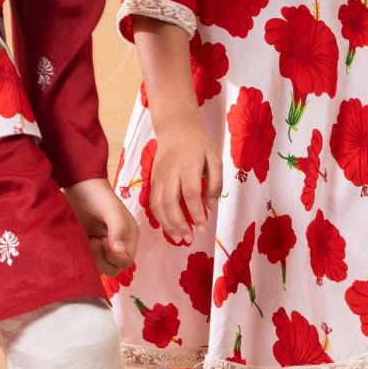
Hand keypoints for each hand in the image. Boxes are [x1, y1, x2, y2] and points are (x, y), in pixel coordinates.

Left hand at [64, 178, 139, 277]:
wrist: (78, 186)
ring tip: (87, 241)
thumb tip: (119, 251)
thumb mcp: (112, 210)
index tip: (101, 240)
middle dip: (102, 259)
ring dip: (93, 260)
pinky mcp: (90, 248)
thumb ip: (118, 229)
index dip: (113, 256)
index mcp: (130, 236)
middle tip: (92, 241)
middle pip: (115, 268)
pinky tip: (81, 245)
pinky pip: (90, 263)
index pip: (126, 260)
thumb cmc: (97, 195)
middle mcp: (119, 244)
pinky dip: (85, 259)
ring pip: (102, 268)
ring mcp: (103, 247)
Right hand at [150, 119, 222, 245]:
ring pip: (158, 205)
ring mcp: (158, 177)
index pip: (190, 194)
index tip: (204, 228)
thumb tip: (211, 207)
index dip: (197, 213)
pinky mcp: (152, 180)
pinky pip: (153, 202)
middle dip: (179, 224)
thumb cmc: (198, 144)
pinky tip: (168, 228)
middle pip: (170, 202)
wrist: (176, 129)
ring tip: (178, 239)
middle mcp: (170, 172)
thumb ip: (215, 183)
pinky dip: (159, 218)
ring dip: (167, 225)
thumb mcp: (214, 158)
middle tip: (189, 239)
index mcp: (187, 165)